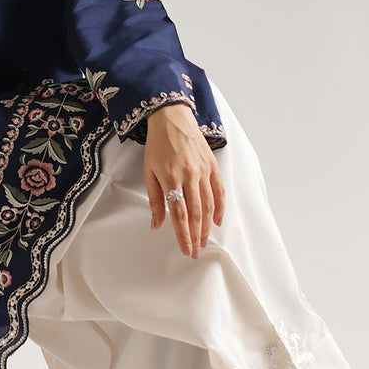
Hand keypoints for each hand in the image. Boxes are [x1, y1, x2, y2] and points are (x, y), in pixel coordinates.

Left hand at [143, 103, 225, 258]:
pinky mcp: (212, 165)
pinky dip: (220, 207)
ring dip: (207, 226)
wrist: (172, 118)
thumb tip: (156, 224)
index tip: (186, 250)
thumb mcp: (149, 172)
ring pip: (209, 205)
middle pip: (196, 213)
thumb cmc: (158, 145)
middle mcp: (190, 175)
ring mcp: (203, 170)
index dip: (184, 235)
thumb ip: (155, 199)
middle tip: (196, 251)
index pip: (179, 214)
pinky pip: (219, 191)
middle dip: (196, 235)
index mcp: (171, 178)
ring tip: (204, 240)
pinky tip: (217, 221)